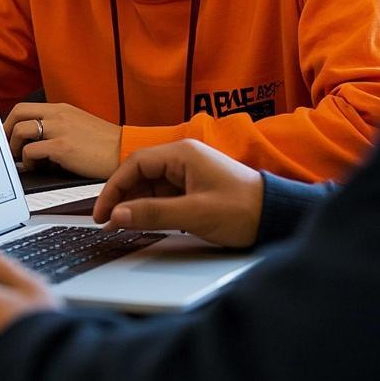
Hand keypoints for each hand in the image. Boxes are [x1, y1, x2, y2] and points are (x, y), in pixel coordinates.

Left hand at [4, 102, 120, 178]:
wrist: (125, 151)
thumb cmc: (105, 144)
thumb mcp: (79, 125)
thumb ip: (58, 126)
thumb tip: (37, 139)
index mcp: (61, 109)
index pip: (25, 107)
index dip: (10, 122)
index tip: (7, 136)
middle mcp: (58, 115)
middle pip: (18, 113)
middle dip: (6, 131)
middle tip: (7, 148)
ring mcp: (59, 130)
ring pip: (20, 130)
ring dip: (15, 148)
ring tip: (24, 160)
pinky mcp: (62, 148)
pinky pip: (31, 151)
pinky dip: (28, 162)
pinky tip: (38, 168)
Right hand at [93, 140, 264, 247]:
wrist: (278, 217)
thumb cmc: (243, 209)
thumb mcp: (194, 214)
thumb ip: (153, 214)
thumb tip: (117, 216)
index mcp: (182, 154)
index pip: (135, 164)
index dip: (113, 188)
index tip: (102, 211)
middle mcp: (183, 159)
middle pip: (140, 174)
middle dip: (121, 197)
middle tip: (106, 222)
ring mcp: (190, 173)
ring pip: (151, 186)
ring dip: (135, 204)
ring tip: (120, 226)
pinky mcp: (195, 188)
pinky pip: (164, 195)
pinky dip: (150, 208)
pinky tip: (142, 222)